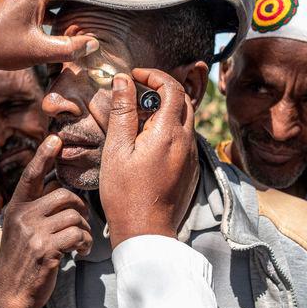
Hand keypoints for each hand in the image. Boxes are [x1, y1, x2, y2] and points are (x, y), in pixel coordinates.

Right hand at [0, 135, 92, 307]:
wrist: (11, 294)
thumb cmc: (23, 260)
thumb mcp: (21, 230)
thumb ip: (36, 210)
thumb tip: (62, 191)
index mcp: (16, 208)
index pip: (31, 176)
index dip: (43, 156)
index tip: (55, 138)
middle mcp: (22, 217)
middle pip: (64, 195)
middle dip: (80, 209)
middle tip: (82, 223)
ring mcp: (32, 233)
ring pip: (74, 216)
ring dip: (84, 230)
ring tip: (80, 242)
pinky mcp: (45, 250)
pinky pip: (77, 235)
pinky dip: (85, 244)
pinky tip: (79, 252)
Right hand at [98, 69, 197, 248]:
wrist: (145, 231)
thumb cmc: (125, 192)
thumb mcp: (116, 148)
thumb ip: (122, 111)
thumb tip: (122, 80)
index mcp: (168, 132)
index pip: (171, 88)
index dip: (153, 76)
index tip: (134, 76)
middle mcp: (186, 141)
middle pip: (183, 100)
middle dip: (162, 89)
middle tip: (137, 92)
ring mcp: (190, 156)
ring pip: (185, 119)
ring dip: (165, 109)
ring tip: (138, 117)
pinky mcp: (189, 168)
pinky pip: (184, 138)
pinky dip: (169, 128)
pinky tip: (147, 141)